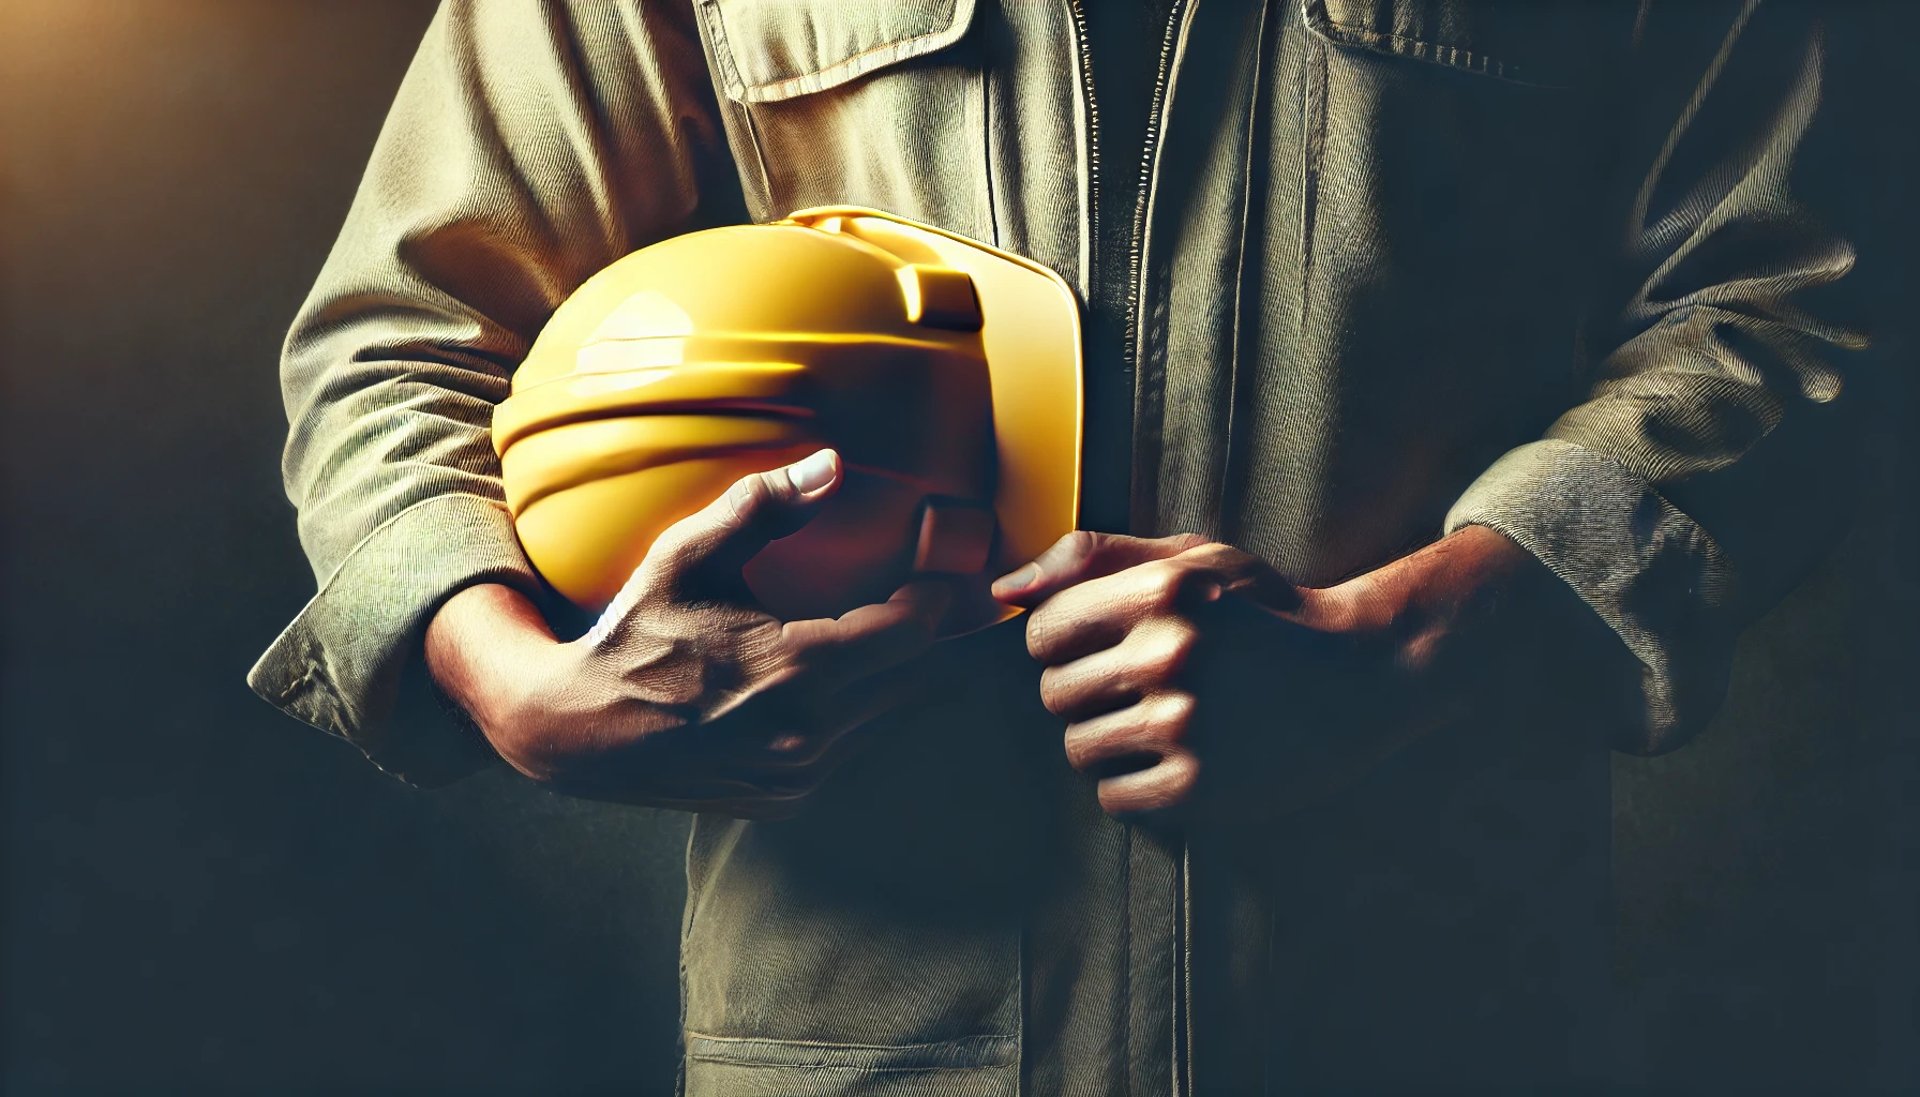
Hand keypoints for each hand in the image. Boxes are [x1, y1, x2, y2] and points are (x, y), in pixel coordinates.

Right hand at [425, 449, 952, 817]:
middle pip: (915, 678)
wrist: (579, 732)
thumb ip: (764, 506)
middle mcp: (808, 732)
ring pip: (888, 717)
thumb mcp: (688, 556)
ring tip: (879, 634)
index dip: (935, 597)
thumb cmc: (635, 633)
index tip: (937, 570)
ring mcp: (800, 775)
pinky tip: (830, 683)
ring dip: (891, 677)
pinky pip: (853, 750)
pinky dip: (854, 714)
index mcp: (795, 669)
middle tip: (916, 596)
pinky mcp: (788, 799)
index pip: (910, 633)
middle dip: (920, 635)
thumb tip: (834, 463)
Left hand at [992, 525, 1627, 820]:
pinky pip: (1113, 797)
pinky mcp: (1202, 788)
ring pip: (1078, 748)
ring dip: (1108, 738)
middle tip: (1140, 685)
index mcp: (1163, 593)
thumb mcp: (1191, 559)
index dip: (1064, 641)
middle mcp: (1172, 656)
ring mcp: (1187, 726)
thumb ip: (1093, 559)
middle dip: (1085, 690)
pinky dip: (1133, 785)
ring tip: (1162, 719)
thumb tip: (1002, 592)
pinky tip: (1175, 758)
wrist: (1360, 675)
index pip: (1041, 632)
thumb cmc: (1263, 612)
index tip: (1105, 645)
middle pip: (1054, 693)